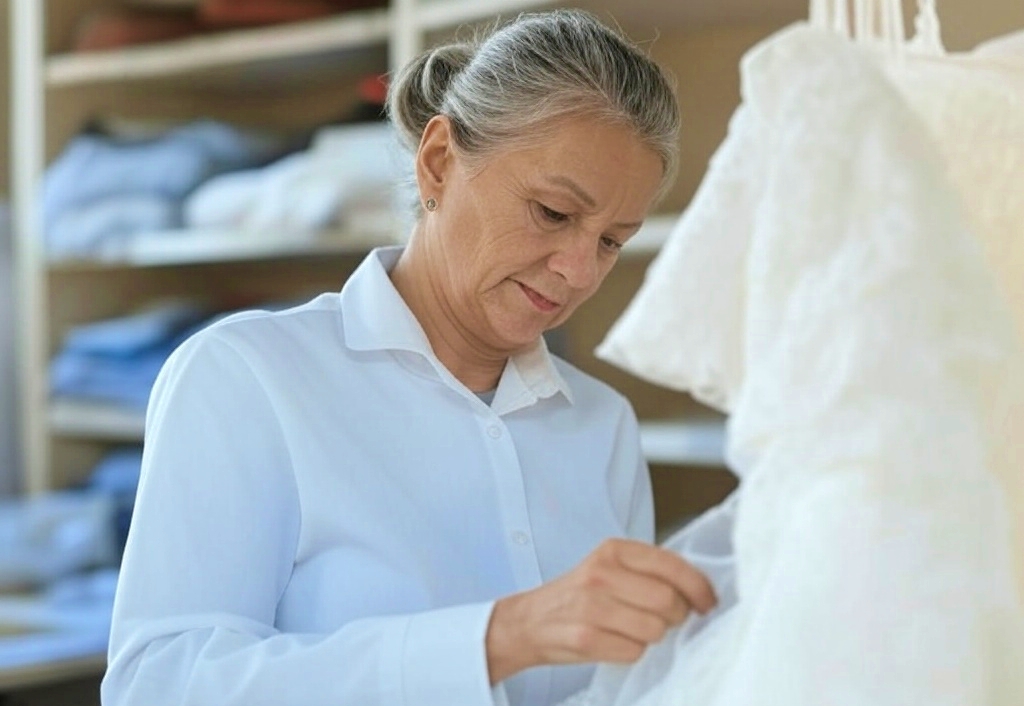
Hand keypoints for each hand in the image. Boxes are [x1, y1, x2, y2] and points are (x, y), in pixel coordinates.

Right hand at [485, 538, 716, 683]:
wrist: (529, 621)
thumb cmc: (577, 595)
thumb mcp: (608, 567)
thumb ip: (647, 570)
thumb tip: (697, 588)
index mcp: (612, 550)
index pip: (672, 564)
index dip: (698, 586)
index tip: (707, 601)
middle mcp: (601, 573)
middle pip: (668, 600)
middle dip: (676, 615)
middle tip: (667, 618)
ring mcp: (591, 606)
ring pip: (655, 629)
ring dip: (653, 635)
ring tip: (634, 629)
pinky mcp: (585, 637)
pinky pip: (635, 651)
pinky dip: (632, 651)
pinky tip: (616, 641)